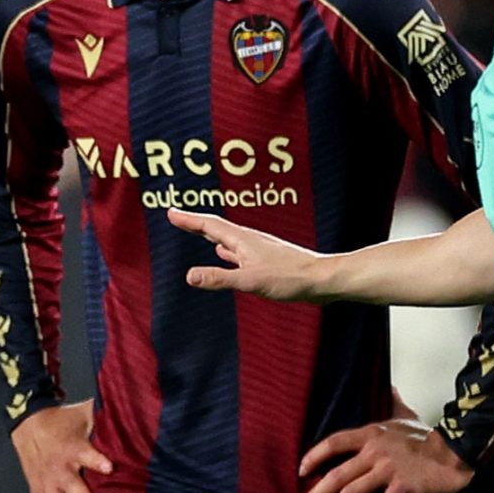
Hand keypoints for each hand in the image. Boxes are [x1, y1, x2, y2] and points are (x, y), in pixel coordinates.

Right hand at [11, 400, 108, 492]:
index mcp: (70, 445)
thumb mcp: (84, 414)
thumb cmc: (63, 422)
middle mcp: (57, 465)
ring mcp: (46, 482)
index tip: (109, 466)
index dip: (95, 459)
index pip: (83, 452)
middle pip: (67, 482)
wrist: (28, 425)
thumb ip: (106, 417)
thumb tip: (138, 413)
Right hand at [169, 211, 333, 301]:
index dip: (189, 220)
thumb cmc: (290, 278)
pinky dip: (227, 252)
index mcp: (243, 241)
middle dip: (195, 224)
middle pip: (216, 229)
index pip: (209, 226)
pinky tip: (226, 255)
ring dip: (211, 235)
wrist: (322, 279)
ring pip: (228, 239)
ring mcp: (259, 250)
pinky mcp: (268, 261)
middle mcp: (249, 241)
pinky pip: (239, 252)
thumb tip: (189, 276)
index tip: (170, 212)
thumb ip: (219, 278)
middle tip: (177, 217)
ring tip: (199, 232)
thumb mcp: (250, 281)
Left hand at [296, 389, 473, 492]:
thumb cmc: (429, 436)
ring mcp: (388, 470)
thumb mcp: (406, 416)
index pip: (333, 443)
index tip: (300, 471)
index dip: (313, 457)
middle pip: (336, 475)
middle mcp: (374, 451)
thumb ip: (393, 405)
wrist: (457, 451)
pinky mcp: (404, 487)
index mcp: (371, 434)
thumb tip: (390, 388)